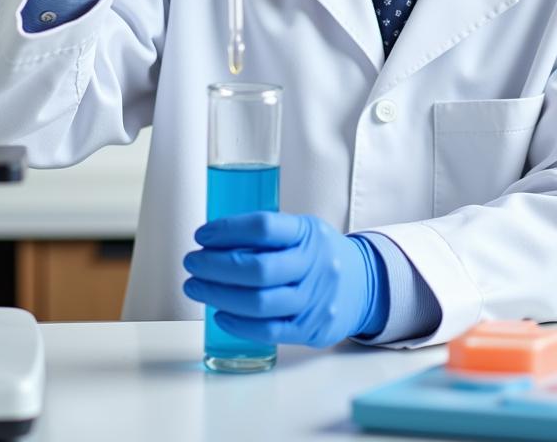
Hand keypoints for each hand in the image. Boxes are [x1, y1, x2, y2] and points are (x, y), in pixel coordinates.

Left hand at [182, 212, 387, 347]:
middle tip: (192, 262)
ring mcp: (314, 300)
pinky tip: (219, 314)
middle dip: (215, 266)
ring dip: (219, 295)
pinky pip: (268, 330)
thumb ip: (267, 234)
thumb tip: (212, 241)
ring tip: (196, 286)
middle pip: (257, 269)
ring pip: (259, 303)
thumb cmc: (319, 254)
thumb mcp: (302, 230)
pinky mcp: (311, 329)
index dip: (227, 230)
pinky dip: (238, 324)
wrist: (365, 284)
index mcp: (308, 232)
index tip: (202, 235)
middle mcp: (314, 265)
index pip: (264, 227)